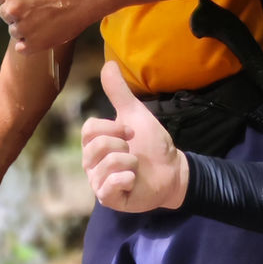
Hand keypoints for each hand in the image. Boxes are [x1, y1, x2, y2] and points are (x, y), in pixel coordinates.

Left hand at [0, 0, 97, 53]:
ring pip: (15, 30)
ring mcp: (22, 29)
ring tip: (47, 14)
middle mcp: (11, 10)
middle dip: (20, 8)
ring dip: (27, 25)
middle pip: (7, 13)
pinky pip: (23, 46)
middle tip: (43, 1)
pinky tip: (47, 28)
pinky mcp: (33, 45)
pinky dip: (32, 41)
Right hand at [81, 61, 188, 212]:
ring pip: (106, 164)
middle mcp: (92, 163)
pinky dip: (127, 178)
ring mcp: (99, 182)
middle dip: (122, 145)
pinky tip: (134, 180)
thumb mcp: (135, 114)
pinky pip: (109, 186)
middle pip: (95, 146)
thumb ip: (118, 92)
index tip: (131, 132)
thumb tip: (108, 64)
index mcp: (94, 143)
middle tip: (134, 150)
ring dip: (130, 162)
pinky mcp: (110, 199)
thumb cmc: (152, 144)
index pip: (89, 129)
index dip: (113, 127)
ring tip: (137, 167)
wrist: (173, 170)